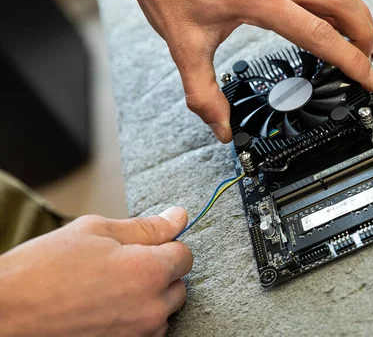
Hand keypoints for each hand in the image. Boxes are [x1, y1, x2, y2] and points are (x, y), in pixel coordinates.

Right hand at [0, 207, 191, 336]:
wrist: (5, 314)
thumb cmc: (43, 271)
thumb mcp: (95, 231)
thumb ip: (146, 226)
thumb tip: (178, 216)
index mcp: (149, 271)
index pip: (185, 255)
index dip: (168, 245)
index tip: (150, 244)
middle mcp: (151, 308)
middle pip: (178, 286)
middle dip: (159, 272)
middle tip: (124, 265)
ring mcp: (139, 335)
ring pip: (163, 312)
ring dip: (149, 298)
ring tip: (110, 288)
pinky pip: (146, 332)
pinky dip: (135, 320)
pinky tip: (107, 308)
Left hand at [89, 0, 372, 142]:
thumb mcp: (184, 47)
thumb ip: (203, 94)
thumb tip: (220, 126)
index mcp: (258, 0)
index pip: (320, 34)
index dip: (350, 60)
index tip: (368, 77)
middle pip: (342, 2)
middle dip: (364, 34)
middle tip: (369, 62)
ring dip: (356, 13)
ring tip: (360, 41)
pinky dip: (337, 0)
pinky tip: (332, 17)